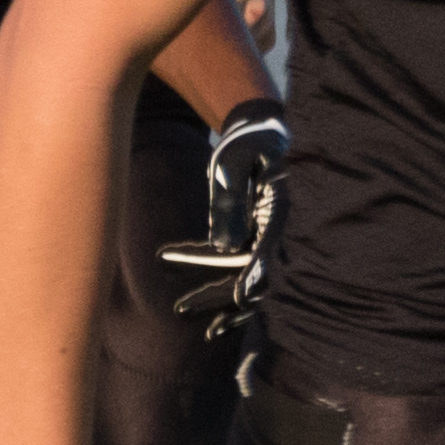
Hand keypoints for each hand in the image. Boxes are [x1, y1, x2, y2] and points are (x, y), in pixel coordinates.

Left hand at [160, 99, 286, 338]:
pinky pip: (223, 257)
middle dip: (220, 297)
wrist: (254, 133)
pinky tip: (170, 262)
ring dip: (210, 293)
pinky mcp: (243, 232)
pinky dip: (200, 263)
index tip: (240, 299)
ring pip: (236, 273)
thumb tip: (226, 247)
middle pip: (250, 273)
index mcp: (274, 212)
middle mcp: (269, 230)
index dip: (254, 277)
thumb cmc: (244, 144)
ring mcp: (257, 234)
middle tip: (182, 310)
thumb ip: (229, 201)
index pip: (266, 252)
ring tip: (179, 310)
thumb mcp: (232, 165)